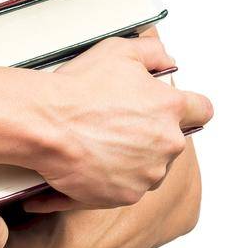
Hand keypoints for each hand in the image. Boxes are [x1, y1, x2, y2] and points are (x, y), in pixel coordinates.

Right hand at [32, 32, 212, 210]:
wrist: (46, 124)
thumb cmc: (78, 89)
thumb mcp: (119, 51)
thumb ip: (152, 52)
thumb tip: (165, 60)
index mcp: (170, 107)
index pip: (202, 110)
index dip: (190, 108)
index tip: (178, 110)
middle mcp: (166, 144)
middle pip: (172, 141)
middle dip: (152, 134)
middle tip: (120, 124)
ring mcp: (147, 173)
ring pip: (150, 168)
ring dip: (134, 159)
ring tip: (102, 145)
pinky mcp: (125, 196)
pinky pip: (125, 188)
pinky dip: (110, 180)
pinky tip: (89, 164)